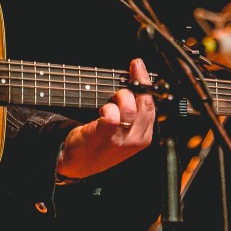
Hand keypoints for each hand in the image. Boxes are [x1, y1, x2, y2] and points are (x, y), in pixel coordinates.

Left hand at [55, 58, 154, 179]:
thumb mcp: (124, 131)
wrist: (78, 164)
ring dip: (119, 97)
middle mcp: (135, 139)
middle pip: (145, 105)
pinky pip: (111, 116)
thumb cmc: (101, 142)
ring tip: (110, 101)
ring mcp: (120, 140)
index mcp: (144, 136)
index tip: (139, 67)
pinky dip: (107, 108)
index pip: (152, 105)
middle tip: (130, 70)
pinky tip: (102, 110)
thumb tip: (135, 80)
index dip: (146, 83)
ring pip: (129, 108)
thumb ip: (133, 111)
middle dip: (138, 83)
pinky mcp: (104, 137)